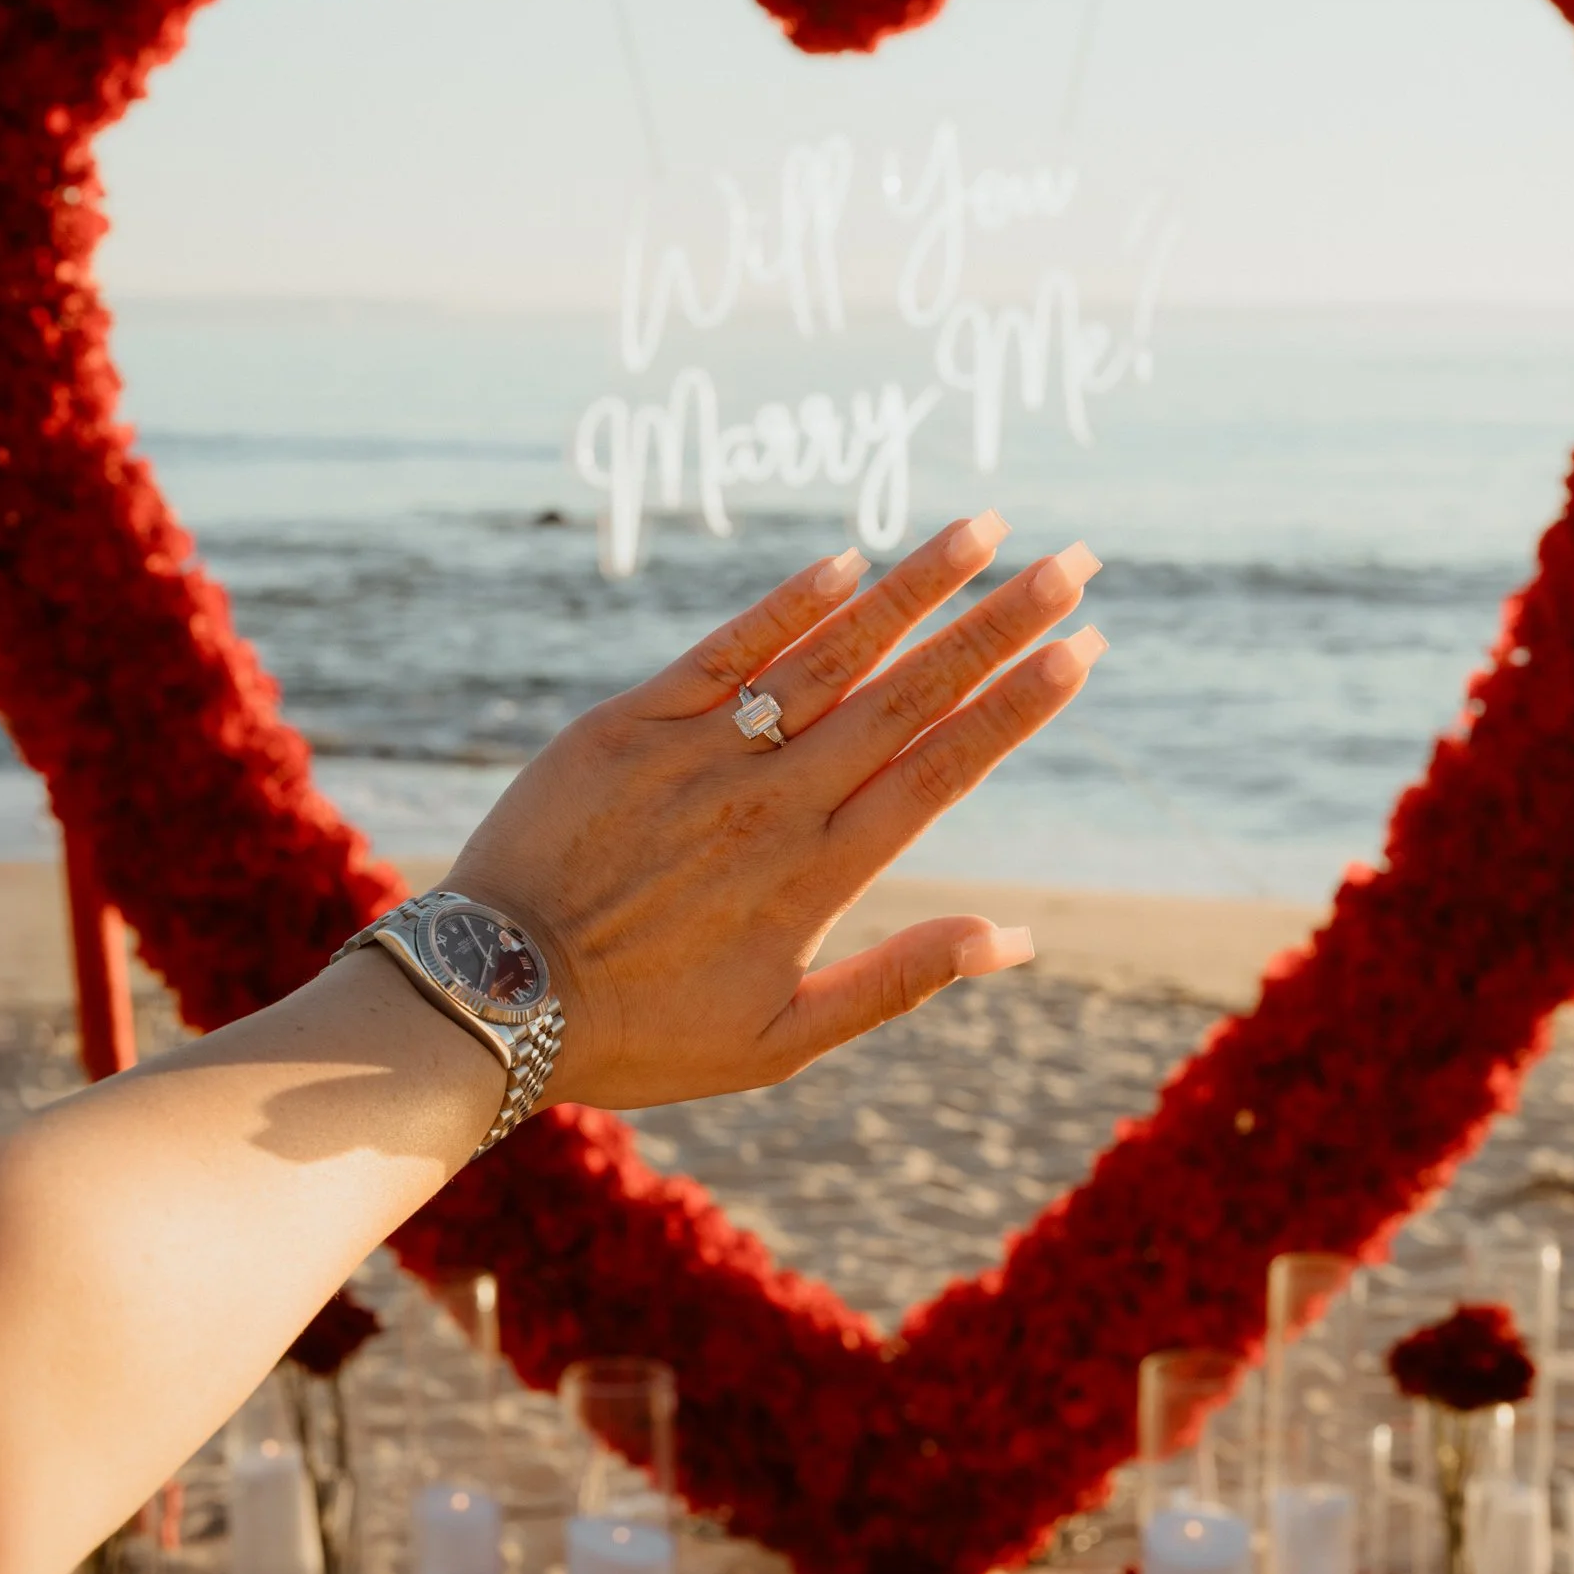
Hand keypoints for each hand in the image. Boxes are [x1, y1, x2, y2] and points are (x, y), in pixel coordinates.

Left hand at [446, 513, 1104, 1108]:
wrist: (490, 998)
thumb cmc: (641, 1031)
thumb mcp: (781, 1042)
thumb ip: (899, 979)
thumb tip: (1016, 939)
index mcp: (819, 875)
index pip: (944, 769)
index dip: (1019, 707)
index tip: (1083, 650)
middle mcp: (775, 801)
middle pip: (910, 696)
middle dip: (999, 626)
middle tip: (1076, 564)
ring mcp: (704, 754)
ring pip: (832, 654)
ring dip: (915, 590)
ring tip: (985, 531)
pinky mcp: (632, 723)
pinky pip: (726, 648)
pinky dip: (789, 605)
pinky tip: (849, 560)